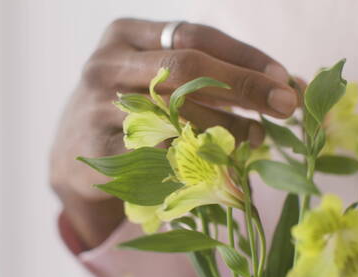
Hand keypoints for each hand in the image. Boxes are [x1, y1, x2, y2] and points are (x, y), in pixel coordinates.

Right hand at [51, 18, 298, 249]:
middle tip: (286, 105)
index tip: (283, 77)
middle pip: (188, 67)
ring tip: (258, 137)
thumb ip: (200, 70)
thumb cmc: (125, 106)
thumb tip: (281, 82)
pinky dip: (200, 156)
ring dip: (229, 127)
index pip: (195, 35)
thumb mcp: (151, 74)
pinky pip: (163, 152)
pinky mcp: (102, 150)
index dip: (244, 56)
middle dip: (244, 86)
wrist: (72, 152)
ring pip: (179, 112)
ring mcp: (100, 108)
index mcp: (124, 35)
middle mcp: (107, 65)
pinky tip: (223, 160)